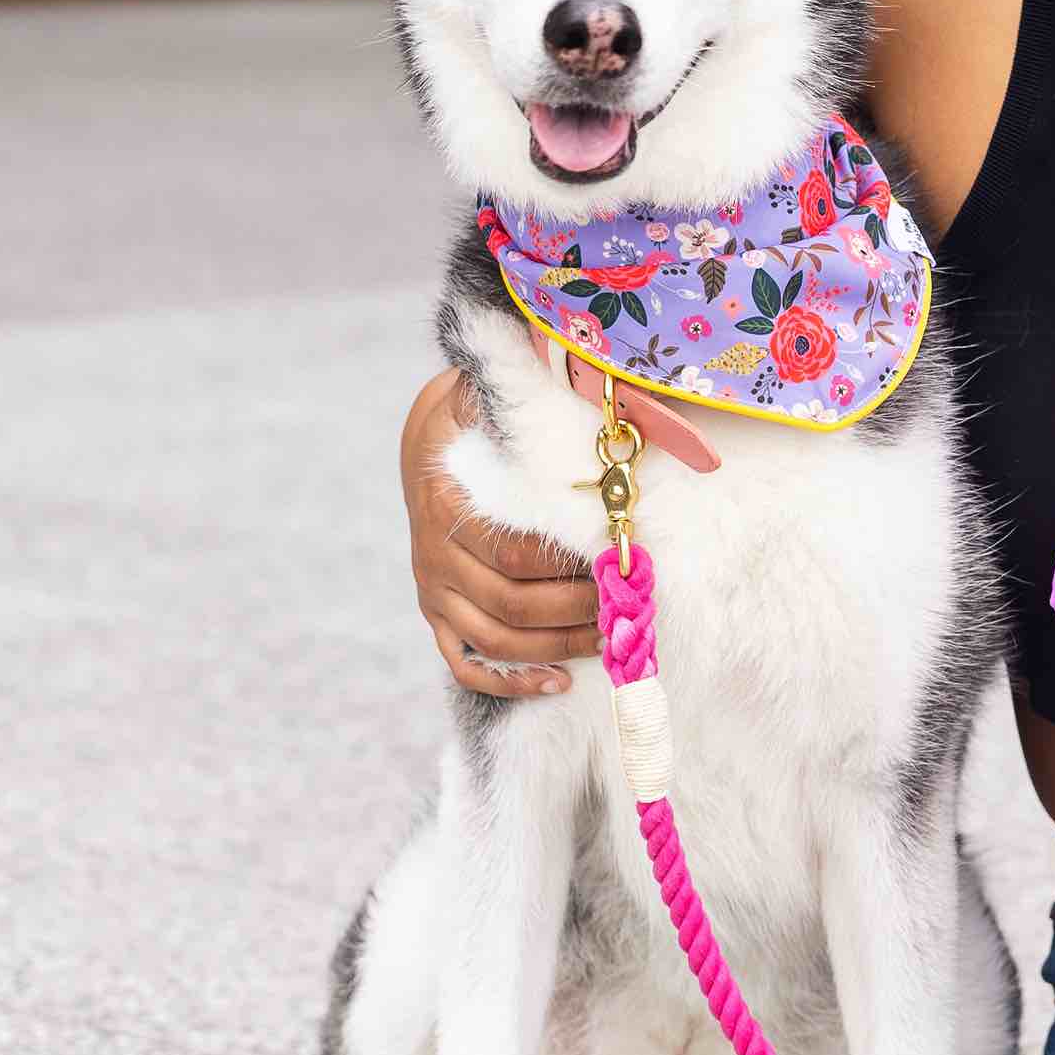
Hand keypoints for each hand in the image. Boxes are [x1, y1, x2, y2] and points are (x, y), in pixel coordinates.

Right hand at [401, 368, 597, 699]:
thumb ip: (517, 402)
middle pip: (511, 603)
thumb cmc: (477, 423)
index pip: (516, 553)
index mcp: (447, 504)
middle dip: (576, 609)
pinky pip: (467, 664)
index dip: (571, 566)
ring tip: (609, 640)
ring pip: (496, 639)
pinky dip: (511, 681)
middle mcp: (433, 553)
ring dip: (557, 645)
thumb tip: (573, 373)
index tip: (621, 563)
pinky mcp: (438, 615)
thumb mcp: (485, 402)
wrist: (427, 447)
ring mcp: (434, 590)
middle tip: (627, 605)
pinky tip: (558, 682)